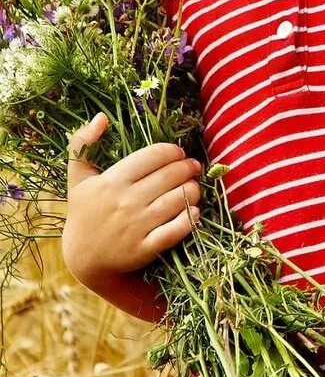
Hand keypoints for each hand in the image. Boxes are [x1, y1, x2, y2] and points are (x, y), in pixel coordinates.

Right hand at [62, 112, 203, 282]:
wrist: (85, 259)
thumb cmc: (86, 212)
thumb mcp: (78, 178)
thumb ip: (82, 145)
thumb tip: (101, 117)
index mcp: (111, 181)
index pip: (155, 155)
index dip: (174, 151)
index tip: (178, 154)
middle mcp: (124, 202)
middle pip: (172, 174)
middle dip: (189, 168)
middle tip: (192, 168)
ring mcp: (136, 226)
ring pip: (181, 198)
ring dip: (194, 189)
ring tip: (192, 187)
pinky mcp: (145, 248)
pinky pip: (179, 228)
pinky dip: (191, 217)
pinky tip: (193, 211)